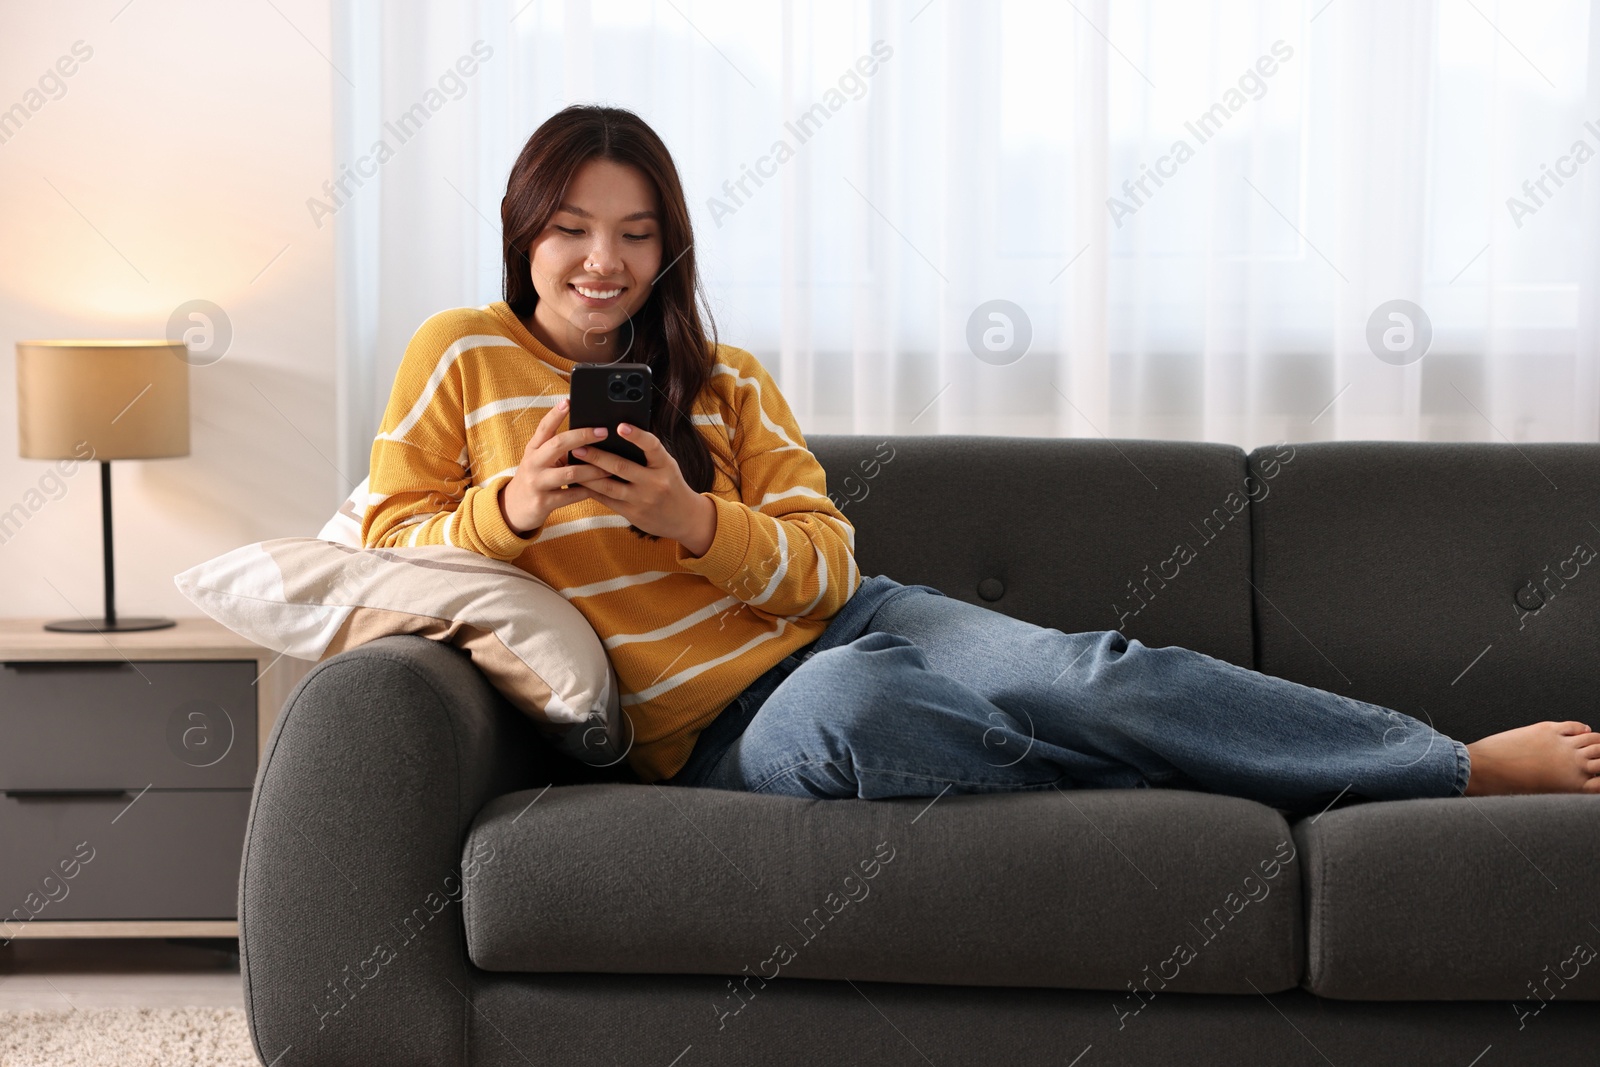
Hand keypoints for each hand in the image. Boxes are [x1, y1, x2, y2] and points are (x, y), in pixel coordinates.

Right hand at [498, 398, 617, 534]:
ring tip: (609, 467)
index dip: (556, 414)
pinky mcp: (544, 503)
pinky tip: (601, 488)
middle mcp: (533, 463)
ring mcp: (537, 483)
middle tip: (603, 431)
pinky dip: (588, 491)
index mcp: (533, 449)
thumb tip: (587, 431)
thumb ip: (557, 447)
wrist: (514, 508)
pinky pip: (571, 496)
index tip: (569, 401)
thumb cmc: (536, 478)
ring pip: (569, 473)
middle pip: (558, 444)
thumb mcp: (539, 459)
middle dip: (583, 436)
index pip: (544, 427)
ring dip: (592, 470)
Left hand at [569, 422, 715, 550]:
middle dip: (597, 456)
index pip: (652, 446)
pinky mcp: (632, 513)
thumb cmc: (671, 484)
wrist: (685, 518)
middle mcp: (655, 482)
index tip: (620, 426)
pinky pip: (607, 500)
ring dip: (588, 475)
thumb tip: (617, 434)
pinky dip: (592, 490)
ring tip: (573, 462)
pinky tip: (579, 481)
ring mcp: (642, 500)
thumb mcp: (667, 465)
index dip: (637, 435)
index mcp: (665, 465)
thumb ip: (648, 454)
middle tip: (579, 445)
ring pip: (609, 486)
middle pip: (621, 467)